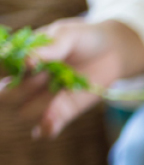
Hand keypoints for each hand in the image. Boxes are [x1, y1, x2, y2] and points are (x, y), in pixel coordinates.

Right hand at [0, 18, 143, 137]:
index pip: (2, 68)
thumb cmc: (83, 38)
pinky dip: (46, 129)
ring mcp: (43, 98)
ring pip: (25, 112)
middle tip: (43, 74)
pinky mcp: (62, 113)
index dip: (7, 69)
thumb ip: (48, 48)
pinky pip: (47, 128)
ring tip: (60, 88)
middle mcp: (27, 80)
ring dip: (38, 104)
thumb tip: (27, 61)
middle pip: (6, 95)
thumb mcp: (67, 35)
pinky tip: (51, 125)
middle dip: (20, 88)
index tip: (25, 64)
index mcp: (21, 57)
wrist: (111, 51)